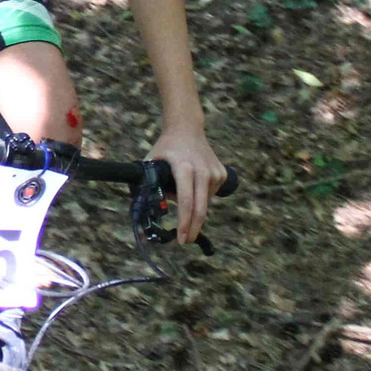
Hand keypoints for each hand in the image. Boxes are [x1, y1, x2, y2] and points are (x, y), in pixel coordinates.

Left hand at [149, 122, 224, 245]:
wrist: (187, 129)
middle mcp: (202, 170)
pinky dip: (202, 197)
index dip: (184, 223)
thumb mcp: (152, 162)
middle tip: (186, 240)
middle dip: (193, 229)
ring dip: (194, 209)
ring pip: (205, 203)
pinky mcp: (222, 174)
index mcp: (183, 168)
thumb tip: (148, 210)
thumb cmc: (166, 148)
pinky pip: (211, 195)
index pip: (186, 201)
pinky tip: (194, 185)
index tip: (181, 238)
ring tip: (183, 194)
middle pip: (200, 209)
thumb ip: (149, 184)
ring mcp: (214, 172)